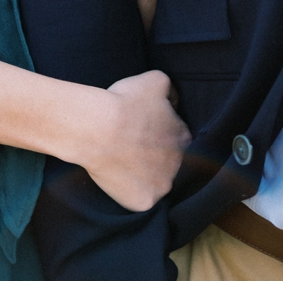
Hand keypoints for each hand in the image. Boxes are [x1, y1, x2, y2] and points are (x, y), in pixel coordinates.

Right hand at [79, 70, 190, 211]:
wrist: (98, 129)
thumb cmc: (125, 102)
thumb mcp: (156, 80)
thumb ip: (172, 91)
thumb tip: (174, 103)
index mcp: (184, 137)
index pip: (176, 138)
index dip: (157, 134)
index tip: (140, 132)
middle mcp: (180, 164)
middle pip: (168, 162)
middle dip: (153, 156)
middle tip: (130, 147)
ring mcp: (163, 185)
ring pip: (155, 182)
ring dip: (143, 175)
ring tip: (122, 162)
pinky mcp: (145, 202)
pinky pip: (139, 199)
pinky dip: (129, 192)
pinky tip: (118, 177)